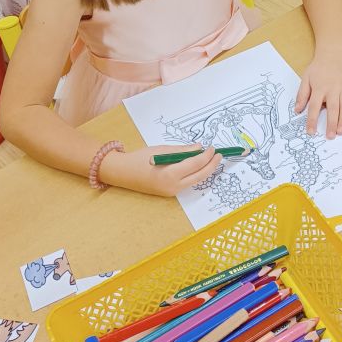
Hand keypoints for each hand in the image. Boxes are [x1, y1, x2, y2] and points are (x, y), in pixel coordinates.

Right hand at [100, 144, 221, 196]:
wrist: (123, 173)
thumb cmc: (140, 158)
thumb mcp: (162, 150)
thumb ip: (182, 150)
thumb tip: (199, 148)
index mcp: (170, 174)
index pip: (195, 164)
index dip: (206, 156)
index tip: (212, 148)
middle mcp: (173, 186)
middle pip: (200, 176)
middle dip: (211, 165)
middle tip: (218, 155)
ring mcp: (172, 192)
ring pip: (195, 181)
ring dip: (205, 170)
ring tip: (211, 159)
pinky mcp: (170, 193)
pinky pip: (187, 183)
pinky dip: (195, 174)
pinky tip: (199, 166)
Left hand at [295, 52, 341, 138]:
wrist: (333, 54)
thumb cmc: (318, 68)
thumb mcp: (306, 79)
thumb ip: (302, 95)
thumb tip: (297, 110)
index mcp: (320, 88)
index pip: (314, 107)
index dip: (312, 121)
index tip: (311, 132)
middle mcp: (333, 88)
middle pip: (333, 109)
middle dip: (331, 124)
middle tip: (330, 136)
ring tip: (340, 131)